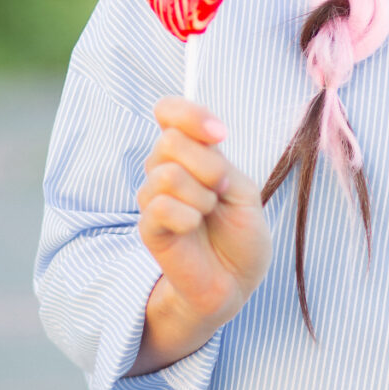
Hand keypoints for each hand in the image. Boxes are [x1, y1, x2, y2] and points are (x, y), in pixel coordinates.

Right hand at [137, 97, 272, 326]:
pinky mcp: (148, 228)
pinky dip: (188, 216)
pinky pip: (160, 206)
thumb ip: (216, 160)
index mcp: (190, 151)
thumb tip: (202, 136)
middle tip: (222, 190)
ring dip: (201, 195)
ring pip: (166, 174)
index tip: (220, 134)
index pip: (169, 110)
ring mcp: (153, 198)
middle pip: (170, 140)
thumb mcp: (240, 186)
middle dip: (208, 165)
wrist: (236, 279)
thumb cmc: (240, 231)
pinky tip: (195, 228)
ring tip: (209, 212)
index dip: (191, 115)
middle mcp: (165, 168)